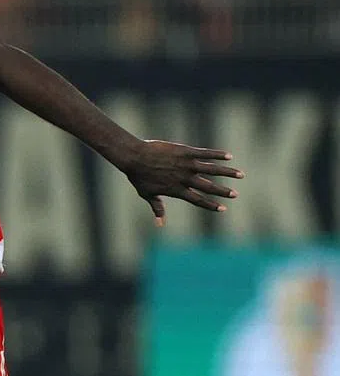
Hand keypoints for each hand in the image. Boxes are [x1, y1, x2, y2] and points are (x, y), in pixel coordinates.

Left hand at [122, 139, 243, 225]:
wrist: (134, 157)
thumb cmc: (139, 177)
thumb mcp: (147, 194)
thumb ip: (158, 208)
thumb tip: (160, 224)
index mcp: (176, 190)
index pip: (197, 200)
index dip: (211, 205)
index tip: (223, 208)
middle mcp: (184, 178)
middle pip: (208, 186)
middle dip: (223, 191)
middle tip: (235, 194)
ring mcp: (186, 164)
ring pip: (211, 169)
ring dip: (227, 172)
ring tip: (240, 175)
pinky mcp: (185, 151)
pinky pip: (205, 153)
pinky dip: (218, 155)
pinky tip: (229, 157)